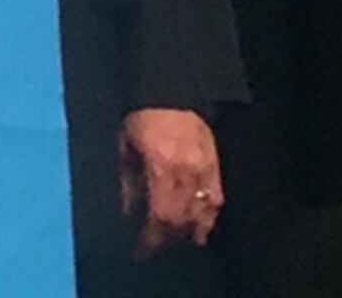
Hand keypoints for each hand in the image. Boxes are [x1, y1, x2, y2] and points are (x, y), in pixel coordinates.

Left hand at [120, 107, 220, 254]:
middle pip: (180, 218)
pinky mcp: (217, 168)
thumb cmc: (141, 119)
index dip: (151, 236)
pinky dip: (208, 220)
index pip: (159, 214)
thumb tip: (128, 213)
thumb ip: (127, 181)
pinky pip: (216, 201)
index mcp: (160, 167)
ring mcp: (205, 171)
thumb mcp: (124, 147)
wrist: (173, 94)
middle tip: (151, 246)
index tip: (140, 248)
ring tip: (172, 241)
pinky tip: (200, 232)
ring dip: (185, 232)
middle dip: (165, 237)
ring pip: (200, 214)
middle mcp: (186, 173)